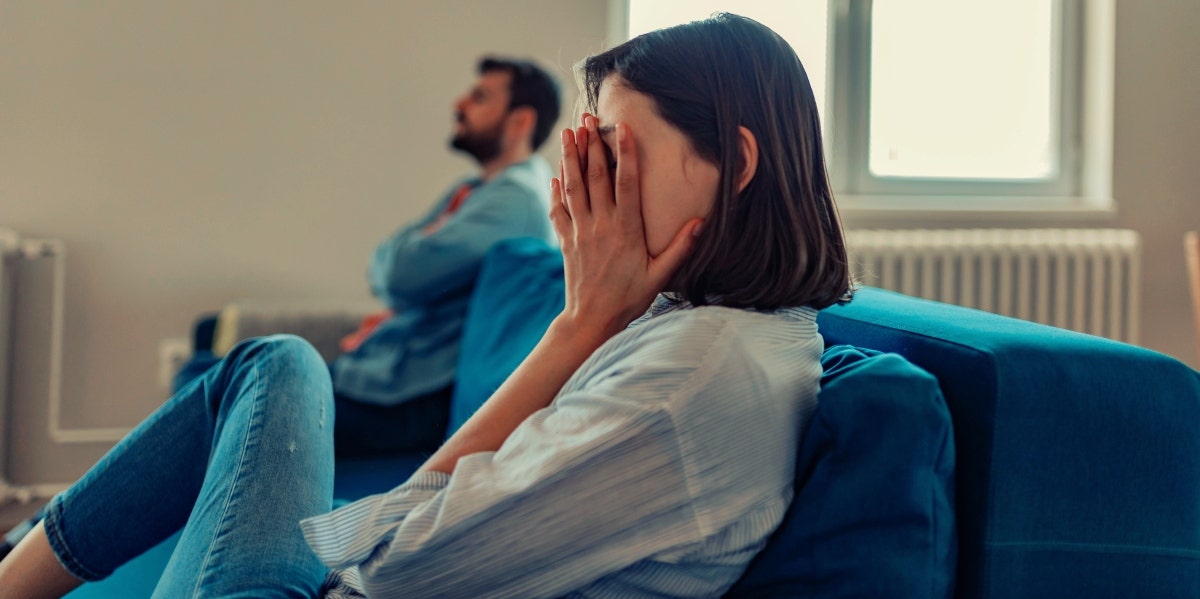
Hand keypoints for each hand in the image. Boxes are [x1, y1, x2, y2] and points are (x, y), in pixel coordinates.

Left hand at [549, 114, 702, 341]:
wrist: (591, 320)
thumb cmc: (629, 299)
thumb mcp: (660, 276)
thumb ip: (680, 247)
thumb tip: (701, 222)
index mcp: (626, 229)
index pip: (626, 183)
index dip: (625, 153)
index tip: (622, 128)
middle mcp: (601, 225)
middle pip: (595, 176)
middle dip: (591, 144)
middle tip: (587, 118)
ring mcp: (580, 231)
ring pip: (573, 187)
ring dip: (570, 157)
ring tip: (568, 132)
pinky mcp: (566, 241)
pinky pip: (558, 209)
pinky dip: (556, 190)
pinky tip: (556, 174)